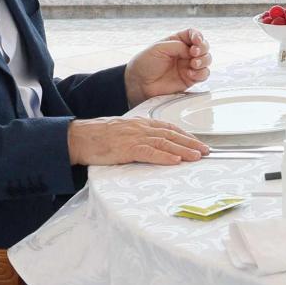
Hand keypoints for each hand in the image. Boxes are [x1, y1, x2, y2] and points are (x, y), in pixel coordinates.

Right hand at [67, 116, 209, 165]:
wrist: (78, 136)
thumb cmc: (97, 136)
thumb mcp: (122, 132)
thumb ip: (138, 136)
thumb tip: (152, 145)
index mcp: (140, 123)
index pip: (168, 127)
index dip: (185, 135)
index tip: (198, 142)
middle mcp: (140, 127)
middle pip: (171, 134)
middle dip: (191, 143)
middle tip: (206, 151)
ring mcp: (134, 137)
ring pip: (164, 143)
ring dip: (183, 150)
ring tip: (197, 156)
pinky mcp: (126, 148)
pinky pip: (149, 152)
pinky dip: (164, 157)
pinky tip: (175, 161)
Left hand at [124, 28, 211, 106]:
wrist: (139, 83)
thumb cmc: (145, 63)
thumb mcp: (159, 48)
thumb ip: (177, 46)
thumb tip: (191, 50)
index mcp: (176, 41)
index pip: (193, 34)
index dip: (198, 36)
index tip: (196, 40)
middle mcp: (184, 53)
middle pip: (204, 46)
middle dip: (203, 48)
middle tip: (194, 52)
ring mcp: (188, 66)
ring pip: (206, 60)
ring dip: (204, 60)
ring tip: (193, 64)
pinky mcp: (190, 79)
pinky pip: (203, 75)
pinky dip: (201, 73)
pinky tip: (190, 73)